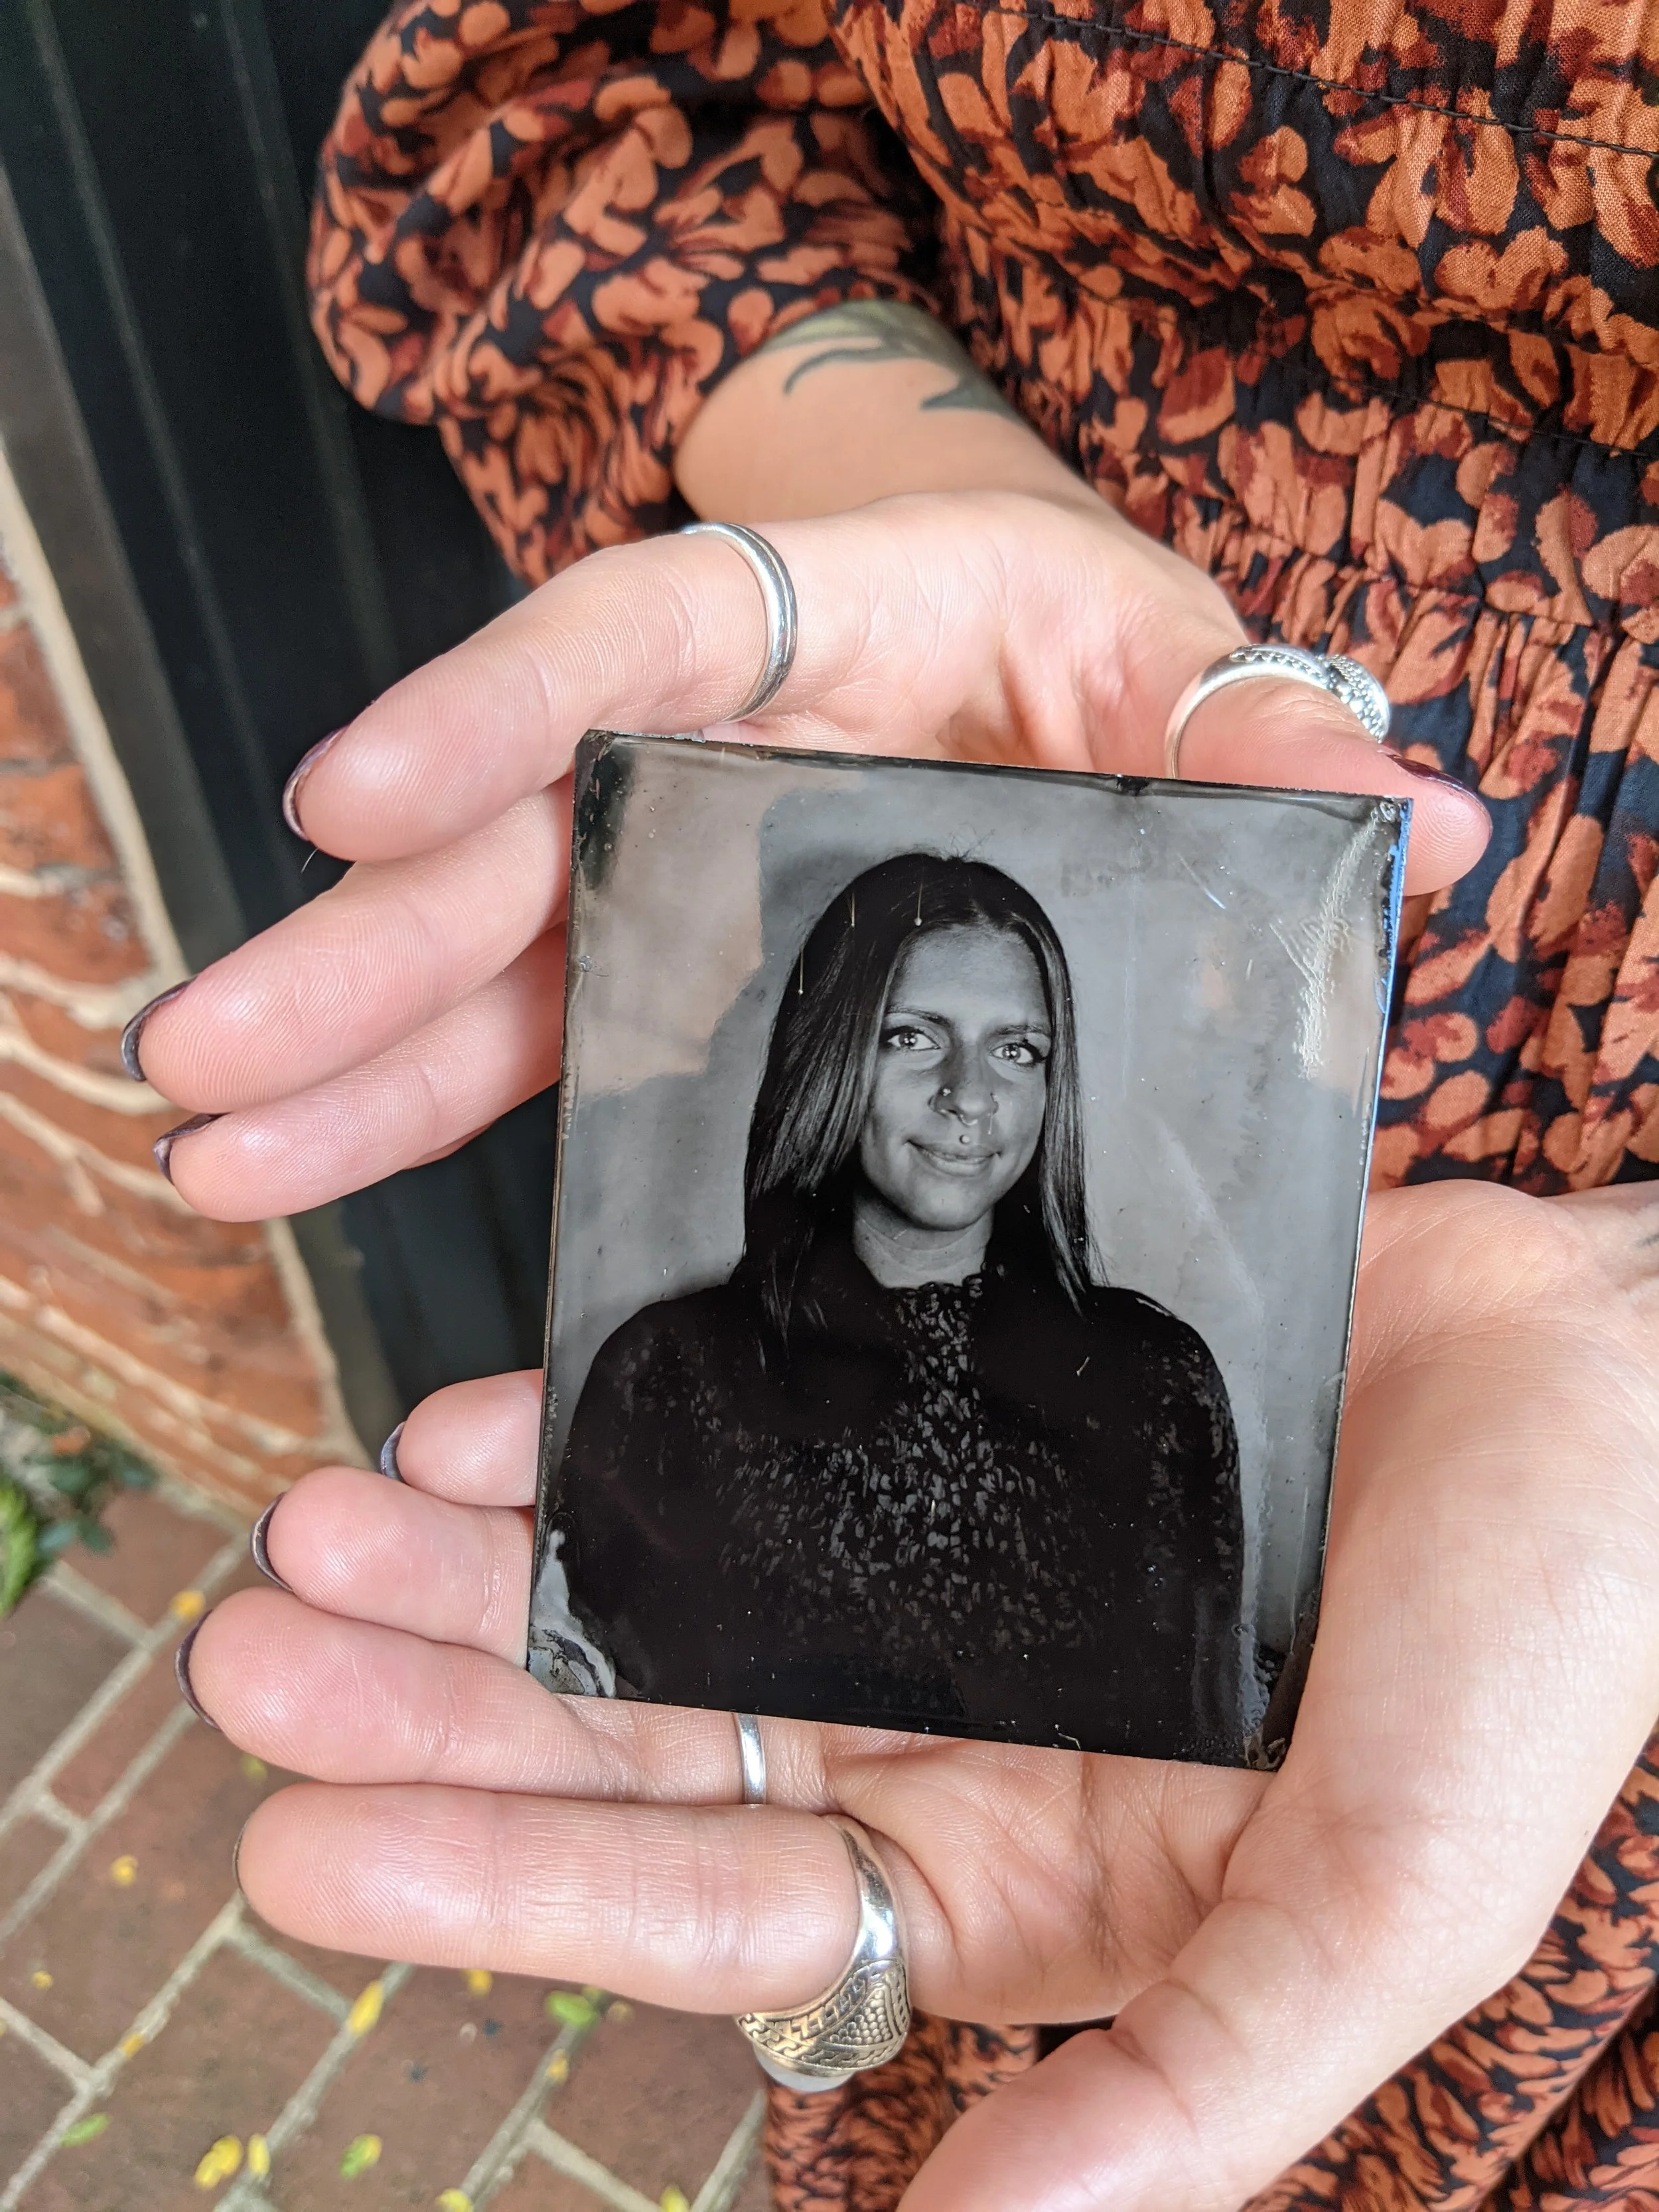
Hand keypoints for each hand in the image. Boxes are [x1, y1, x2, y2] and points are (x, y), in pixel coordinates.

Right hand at [129, 490, 1487, 1217]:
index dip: (498, 708)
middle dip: (365, 947)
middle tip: (209, 1058)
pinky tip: (314, 1159)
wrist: (1071, 704)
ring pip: (493, 949)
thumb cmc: (1123, 672)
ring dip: (350, 1051)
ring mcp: (679, 855)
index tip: (353, 799)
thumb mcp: (1201, 682)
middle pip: (521, 827)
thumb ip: (1273, 749)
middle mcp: (719, 737)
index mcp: (837, 621)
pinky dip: (429, 1100)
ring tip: (212, 1138)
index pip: (649, 636)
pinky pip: (541, 1032)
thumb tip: (1408, 822)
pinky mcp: (674, 959)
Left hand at [187, 1179, 1658, 2209]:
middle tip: (245, 1657)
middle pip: (643, 1740)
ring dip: (481, 1572)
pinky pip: (745, 1421)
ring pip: (659, 1585)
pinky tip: (486, 1422)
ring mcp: (938, 1556)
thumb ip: (1190, 2092)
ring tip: (310, 1532)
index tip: (301, 1854)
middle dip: (440, 1715)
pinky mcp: (952, 1409)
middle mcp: (948, 1719)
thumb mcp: (1392, 1902)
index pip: (716, 1904)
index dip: (506, 1890)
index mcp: (1028, 1870)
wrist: (1610, 1386)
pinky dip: (608, 1428)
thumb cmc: (1545, 1648)